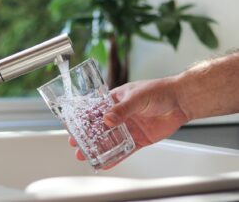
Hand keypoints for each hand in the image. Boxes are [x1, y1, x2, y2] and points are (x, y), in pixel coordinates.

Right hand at [69, 77, 188, 168]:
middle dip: (88, 137)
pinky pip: (125, 149)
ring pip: (110, 140)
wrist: (181, 100)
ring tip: (87, 156)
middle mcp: (120, 115)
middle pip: (100, 128)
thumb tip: (107, 119)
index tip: (73, 127)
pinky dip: (116, 157)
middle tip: (76, 145)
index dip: (84, 120)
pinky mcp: (139, 138)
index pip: (95, 111)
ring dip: (99, 148)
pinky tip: (106, 163)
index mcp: (116, 100)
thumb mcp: (137, 97)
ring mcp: (129, 127)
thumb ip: (122, 109)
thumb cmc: (159, 91)